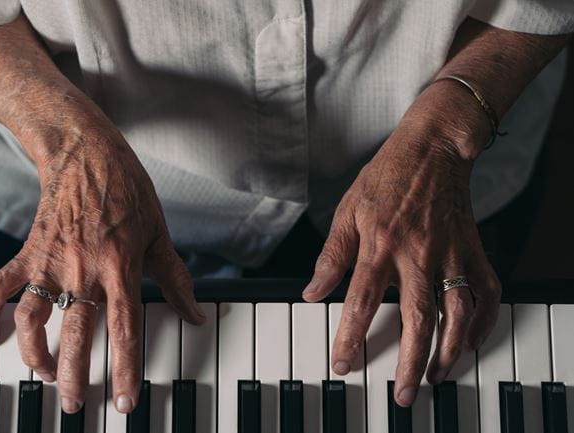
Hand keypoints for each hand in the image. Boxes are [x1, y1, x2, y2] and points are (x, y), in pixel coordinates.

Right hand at [0, 123, 204, 413]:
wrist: (88, 155)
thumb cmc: (128, 191)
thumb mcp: (160, 234)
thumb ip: (177, 279)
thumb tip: (197, 314)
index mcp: (121, 267)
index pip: (124, 329)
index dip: (126, 370)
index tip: (126, 401)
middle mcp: (84, 270)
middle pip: (77, 336)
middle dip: (76, 378)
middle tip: (77, 405)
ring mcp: (52, 262)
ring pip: (35, 321)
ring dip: (36, 355)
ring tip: (46, 375)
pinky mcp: (28, 252)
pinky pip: (0, 288)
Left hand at [303, 81, 501, 406]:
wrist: (431, 151)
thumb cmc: (385, 179)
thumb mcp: (346, 212)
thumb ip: (331, 256)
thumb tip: (313, 293)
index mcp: (380, 244)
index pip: (361, 302)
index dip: (350, 337)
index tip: (343, 364)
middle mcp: (417, 254)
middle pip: (416, 318)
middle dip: (409, 361)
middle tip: (401, 394)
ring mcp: (450, 254)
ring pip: (456, 313)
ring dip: (448, 351)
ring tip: (435, 377)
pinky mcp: (472, 251)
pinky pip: (486, 293)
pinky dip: (482, 322)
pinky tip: (469, 342)